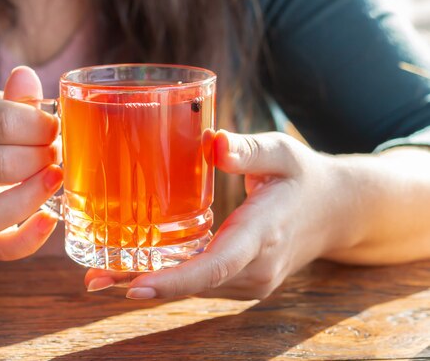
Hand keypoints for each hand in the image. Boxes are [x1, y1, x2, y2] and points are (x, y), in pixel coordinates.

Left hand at [85, 130, 357, 299]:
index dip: (175, 280)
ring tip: (102, 276)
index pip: (217, 265)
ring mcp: (252, 281)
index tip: (134, 286)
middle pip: (195, 284)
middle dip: (144, 284)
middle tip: (95, 280)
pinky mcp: (245, 282)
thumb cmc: (303, 177)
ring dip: (151, 284)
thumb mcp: (282, 151)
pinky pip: (203, 284)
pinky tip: (135, 270)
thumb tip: (212, 143)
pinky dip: (169, 280)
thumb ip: (249, 150)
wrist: (336, 211)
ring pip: (195, 289)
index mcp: (265, 234)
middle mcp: (257, 268)